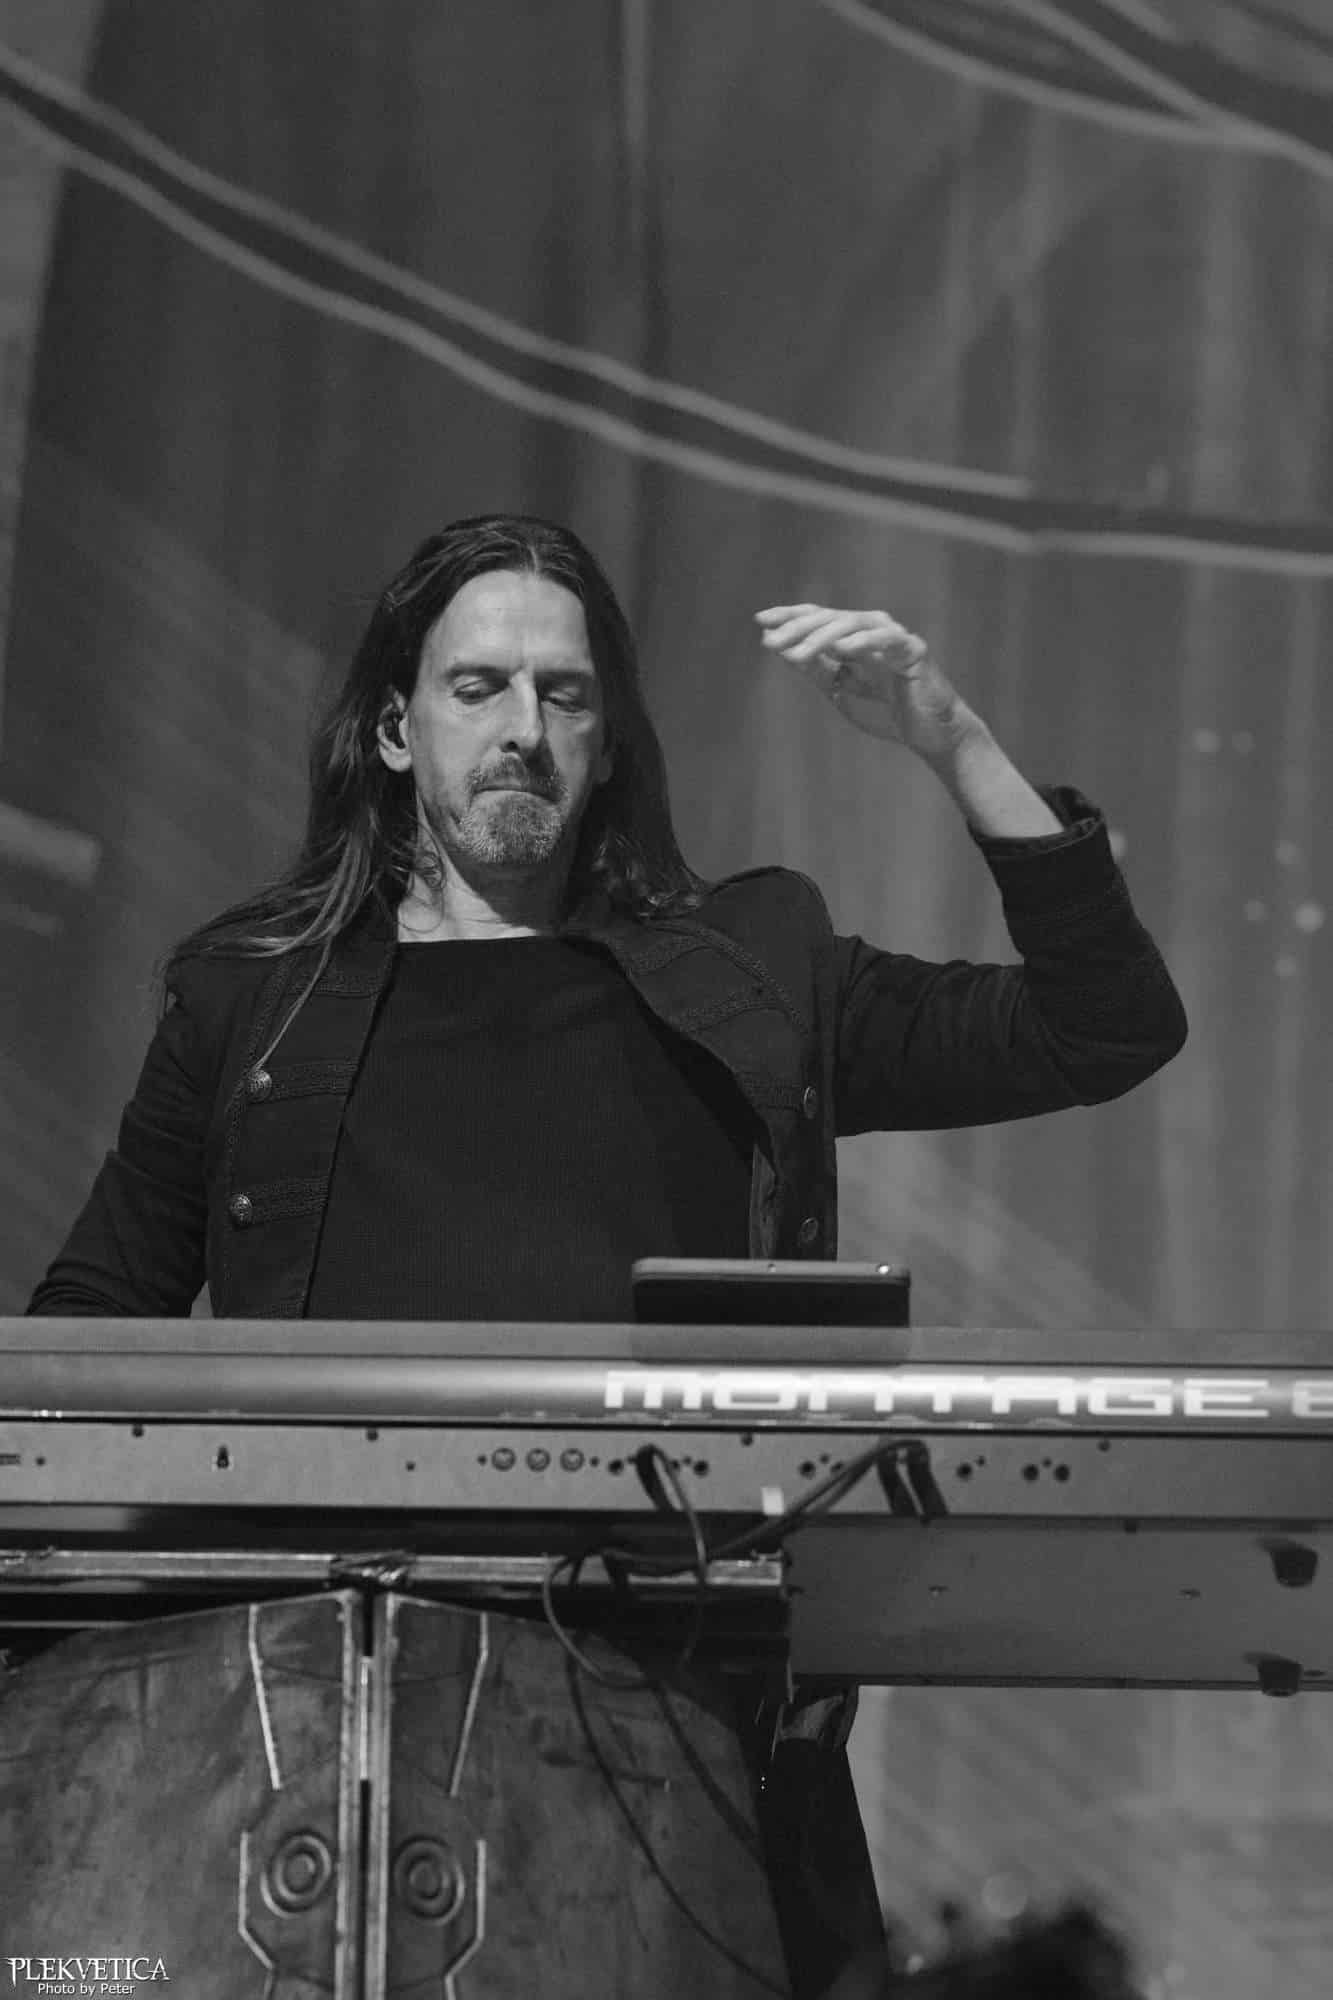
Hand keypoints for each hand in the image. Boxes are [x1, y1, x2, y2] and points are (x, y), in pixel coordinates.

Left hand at [754, 603, 979, 759]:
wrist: (926, 733)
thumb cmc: (885, 710)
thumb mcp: (839, 689)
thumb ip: (814, 669)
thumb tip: (780, 648)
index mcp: (852, 636)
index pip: (817, 617)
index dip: (789, 616)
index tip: (760, 621)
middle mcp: (871, 628)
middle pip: (829, 618)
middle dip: (797, 629)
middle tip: (770, 642)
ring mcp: (892, 635)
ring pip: (851, 625)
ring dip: (821, 638)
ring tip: (797, 653)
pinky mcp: (912, 649)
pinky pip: (885, 640)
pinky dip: (863, 642)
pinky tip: (842, 648)